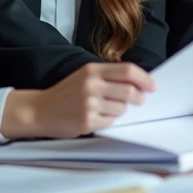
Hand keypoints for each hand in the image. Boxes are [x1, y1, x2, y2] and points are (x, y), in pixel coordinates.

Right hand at [1, 62, 155, 138]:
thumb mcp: (84, 76)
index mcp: (92, 70)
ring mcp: (89, 104)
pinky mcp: (87, 121)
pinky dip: (108, 121)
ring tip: (107, 109)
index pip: (127, 70)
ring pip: (122, 108)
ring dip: (121, 110)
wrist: (39, 111)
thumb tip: (138, 82)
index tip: (153, 86)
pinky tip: (96, 117)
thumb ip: (108, 77)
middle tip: (139, 101)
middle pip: (129, 90)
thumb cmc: (65, 94)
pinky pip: (110, 122)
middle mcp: (91, 85)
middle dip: (139, 97)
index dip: (144, 78)